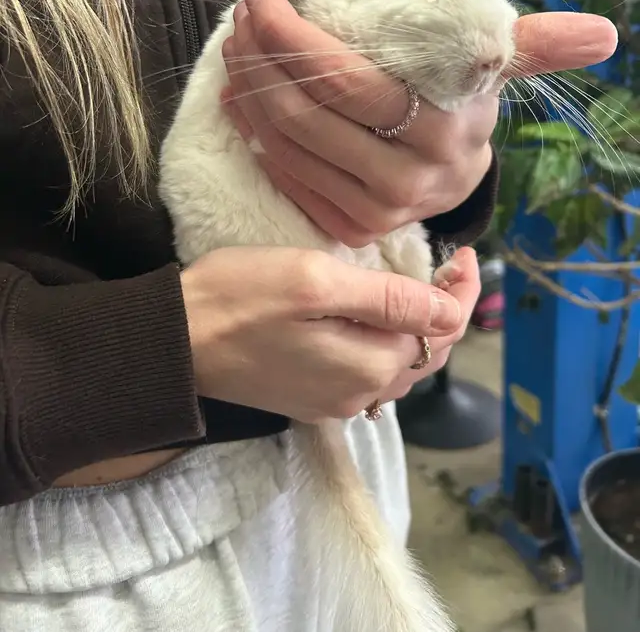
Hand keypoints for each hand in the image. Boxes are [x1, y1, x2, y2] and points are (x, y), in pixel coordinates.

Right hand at [180, 246, 462, 422]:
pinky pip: (368, 374)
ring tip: (424, 289)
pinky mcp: (311, 397)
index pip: (441, 331)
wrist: (175, 341)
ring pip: (398, 366)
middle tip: (447, 266)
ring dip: (419, 330)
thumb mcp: (316, 282)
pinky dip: (387, 346)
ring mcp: (333, 401)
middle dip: (445, 311)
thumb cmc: (241, 297)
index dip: (459, 293)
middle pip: (424, 353)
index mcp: (369, 365)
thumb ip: (387, 300)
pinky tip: (381, 321)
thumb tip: (450, 313)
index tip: (463, 255)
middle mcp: (359, 394)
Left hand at [222, 0, 617, 246]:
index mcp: (445, 130)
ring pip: (287, 147)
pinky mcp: (349, 228)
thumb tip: (604, 34)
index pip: (350, 81)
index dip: (295, 37)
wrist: (452, 172)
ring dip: (248, 91)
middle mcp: (410, 180)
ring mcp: (376, 211)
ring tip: (235, 49)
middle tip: (240, 19)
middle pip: (309, 115)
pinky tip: (241, 100)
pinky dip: (253, 136)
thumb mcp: (494, 65)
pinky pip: (286, 180)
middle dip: (260, 58)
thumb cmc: (462, 101)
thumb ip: (537, 43)